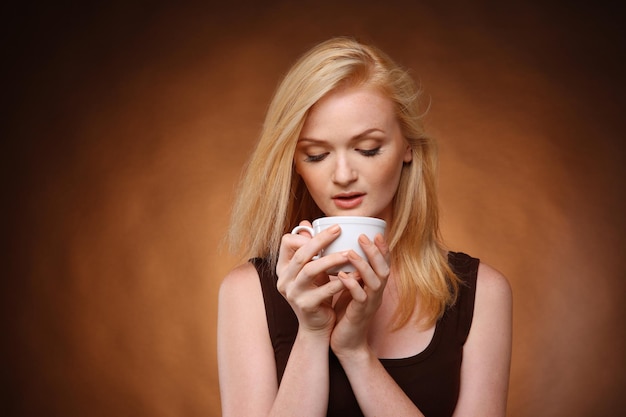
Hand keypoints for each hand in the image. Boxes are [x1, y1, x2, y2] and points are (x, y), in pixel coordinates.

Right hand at [276, 221, 348, 336]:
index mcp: (283, 267)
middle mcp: (284, 279)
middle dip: (321, 240)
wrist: (317, 326)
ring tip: (349, 253)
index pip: (287, 242)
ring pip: (310, 270)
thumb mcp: (311, 270)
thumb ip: (310, 250)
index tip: (327, 229)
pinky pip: (324, 290)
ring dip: (332, 259)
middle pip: (301, 253)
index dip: (305, 233)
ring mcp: (293, 293)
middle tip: (339, 230)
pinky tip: (355, 275)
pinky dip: (341, 281)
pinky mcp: (305, 305)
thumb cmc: (316, 292)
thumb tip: (307, 223)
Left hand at [330, 233, 390, 356]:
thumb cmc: (346, 314)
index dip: (382, 249)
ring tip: (351, 253)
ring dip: (364, 266)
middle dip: (375, 252)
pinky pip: (360, 298)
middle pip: (384, 269)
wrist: (346, 344)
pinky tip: (342, 275)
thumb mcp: (349, 290)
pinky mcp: (360, 315)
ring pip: (374, 282)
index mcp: (374, 286)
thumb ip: (349, 272)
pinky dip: (352, 285)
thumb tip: (339, 251)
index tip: (376, 232)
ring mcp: (370, 304)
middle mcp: (376, 294)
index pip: (384, 264)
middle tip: (363, 236)